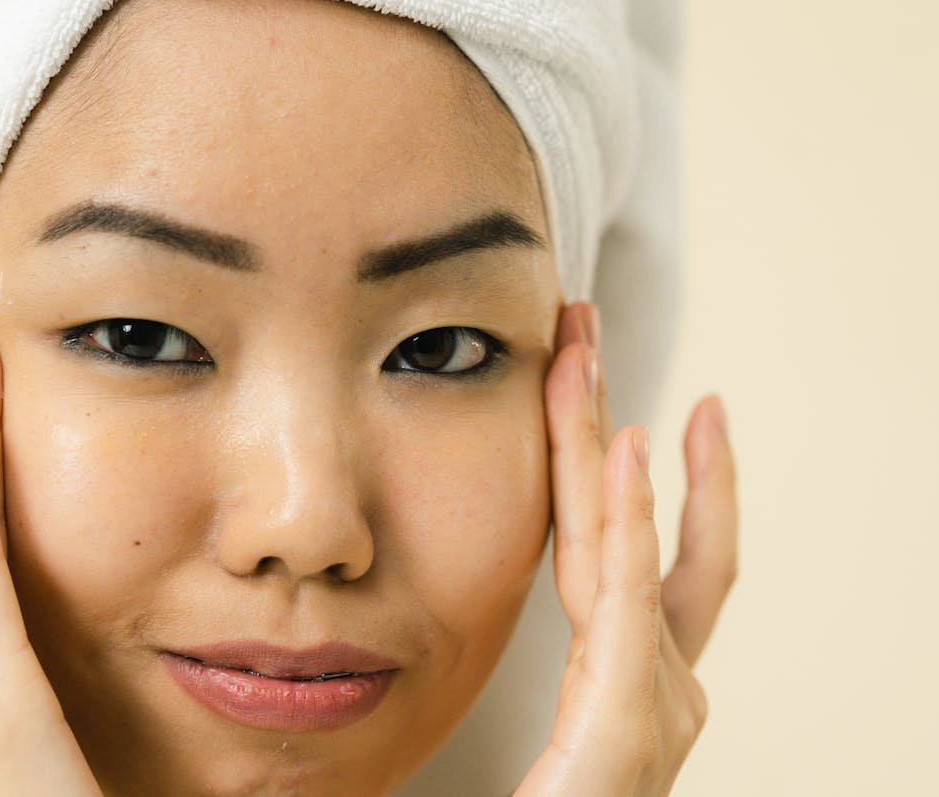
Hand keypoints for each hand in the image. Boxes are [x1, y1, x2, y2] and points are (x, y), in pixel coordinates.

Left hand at [515, 303, 738, 795]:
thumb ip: (500, 690)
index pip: (616, 560)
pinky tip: (626, 450)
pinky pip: (628, 607)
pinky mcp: (627, 734)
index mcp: (619, 692)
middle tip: (588, 334)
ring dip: (609, 447)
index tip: (608, 400)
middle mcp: (650, 694)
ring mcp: (650, 715)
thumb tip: (436, 642)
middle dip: (615, 428)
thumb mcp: (519, 751)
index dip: (613, 474)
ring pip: (631, 552)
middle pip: (639, 536)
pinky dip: (633, 526)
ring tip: (588, 357)